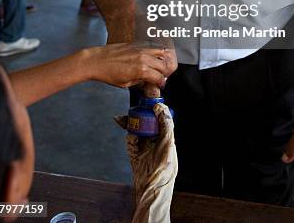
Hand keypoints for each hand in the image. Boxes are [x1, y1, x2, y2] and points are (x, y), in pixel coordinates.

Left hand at [88, 44, 176, 88]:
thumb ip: (140, 81)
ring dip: (164, 60)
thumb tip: (148, 81)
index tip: (161, 85)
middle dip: (166, 73)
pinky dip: (157, 52)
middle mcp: (144, 58)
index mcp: (141, 70)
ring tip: (161, 65)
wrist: (96, 60)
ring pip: (163, 52)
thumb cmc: (107, 73)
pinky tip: (154, 56)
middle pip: (164, 65)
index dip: (162, 83)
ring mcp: (141, 49)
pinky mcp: (137, 43)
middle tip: (162, 76)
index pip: (159, 77)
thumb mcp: (126, 84)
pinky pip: (153, 46)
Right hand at [116, 103, 177, 217]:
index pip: (160, 119)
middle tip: (133, 109)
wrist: (151, 192)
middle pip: (146, 123)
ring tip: (124, 120)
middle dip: (139, 115)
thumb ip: (166, 125)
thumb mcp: (169, 145)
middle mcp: (156, 142)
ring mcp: (145, 148)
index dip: (155, 110)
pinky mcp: (135, 155)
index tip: (148, 101)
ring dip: (131, 125)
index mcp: (167, 138)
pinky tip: (130, 136)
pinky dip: (129, 137)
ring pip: (137, 130)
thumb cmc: (164, 171)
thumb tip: (161, 108)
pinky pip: (130, 142)